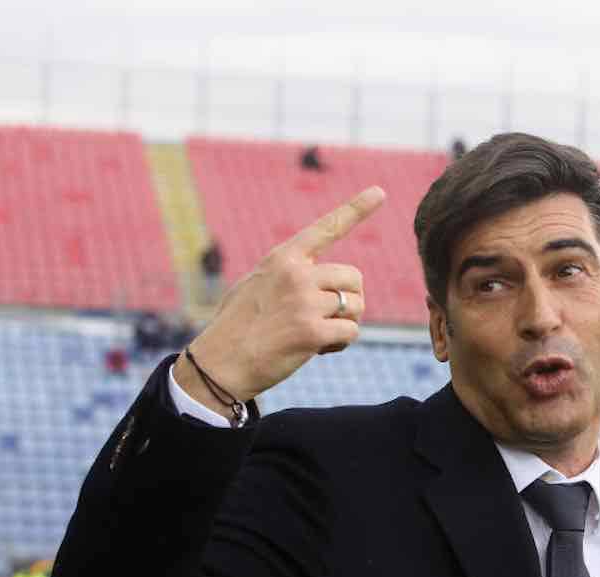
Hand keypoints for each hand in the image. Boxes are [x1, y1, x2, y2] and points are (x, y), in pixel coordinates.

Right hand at [174, 186, 385, 410]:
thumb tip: (318, 278)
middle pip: (354, 277)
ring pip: (356, 305)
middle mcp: (296, 274)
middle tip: (328, 317)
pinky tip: (319, 349)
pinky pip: (351, 331)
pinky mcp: (312, 331)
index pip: (326, 228)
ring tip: (319, 334)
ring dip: (346, 323)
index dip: (356, 209)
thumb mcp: (255, 285)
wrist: (219, 363)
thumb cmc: (235, 327)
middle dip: (349, 299)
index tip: (380, 192)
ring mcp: (304, 302)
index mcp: (283, 258)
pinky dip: (341, 343)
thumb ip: (286, 274)